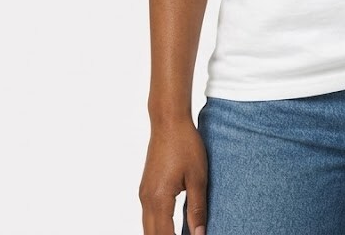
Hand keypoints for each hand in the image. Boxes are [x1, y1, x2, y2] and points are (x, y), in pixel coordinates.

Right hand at [140, 116, 207, 234]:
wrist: (168, 121)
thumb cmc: (185, 145)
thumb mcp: (197, 178)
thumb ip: (197, 209)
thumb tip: (200, 234)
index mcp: (160, 200)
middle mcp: (147, 200)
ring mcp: (144, 193)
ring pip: (148, 227)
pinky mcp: (146, 187)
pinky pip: (148, 216)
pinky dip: (157, 226)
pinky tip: (169, 228)